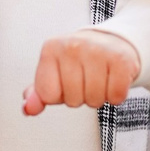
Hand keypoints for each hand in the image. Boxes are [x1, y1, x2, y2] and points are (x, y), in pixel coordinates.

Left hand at [23, 29, 138, 115]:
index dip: (59, 95)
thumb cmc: (79, 62)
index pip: (48, 95)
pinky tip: (113, 79)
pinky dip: (116, 95)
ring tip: (100, 79)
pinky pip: (116, 96)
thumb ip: (39, 93)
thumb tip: (28, 108)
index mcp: (51, 49)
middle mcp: (72, 46)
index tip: (66, 81)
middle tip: (87, 80)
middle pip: (72, 100)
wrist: (111, 42)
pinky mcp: (121, 59)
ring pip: (94, 100)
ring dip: (99, 97)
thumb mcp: (54, 73)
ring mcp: (97, 51)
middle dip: (81, 97)